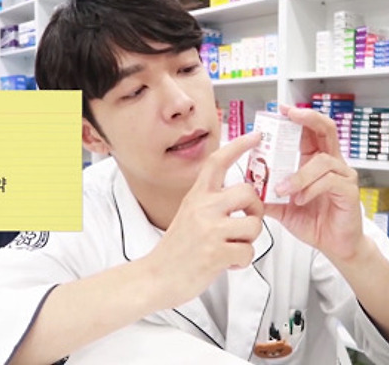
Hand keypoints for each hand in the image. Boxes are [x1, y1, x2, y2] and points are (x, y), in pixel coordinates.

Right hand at [147, 132, 263, 308]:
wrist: (156, 276)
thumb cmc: (176, 248)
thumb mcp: (189, 214)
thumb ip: (212, 203)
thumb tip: (242, 198)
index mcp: (196, 196)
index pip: (217, 162)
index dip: (238, 146)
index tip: (255, 137)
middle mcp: (203, 208)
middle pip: (248, 192)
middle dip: (256, 209)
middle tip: (247, 220)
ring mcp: (210, 229)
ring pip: (254, 225)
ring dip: (249, 240)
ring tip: (233, 247)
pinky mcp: (216, 253)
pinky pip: (248, 252)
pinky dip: (242, 261)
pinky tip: (227, 262)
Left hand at [265, 105, 362, 261]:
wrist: (333, 245)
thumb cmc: (312, 221)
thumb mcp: (282, 207)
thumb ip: (267, 196)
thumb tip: (246, 188)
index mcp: (313, 162)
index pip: (309, 132)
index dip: (298, 118)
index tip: (281, 110)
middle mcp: (330, 164)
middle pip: (326, 130)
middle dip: (308, 118)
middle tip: (290, 114)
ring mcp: (342, 176)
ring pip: (322, 161)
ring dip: (298, 175)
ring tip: (283, 190)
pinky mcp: (348, 191)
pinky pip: (329, 181)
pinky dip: (310, 189)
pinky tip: (300, 200)